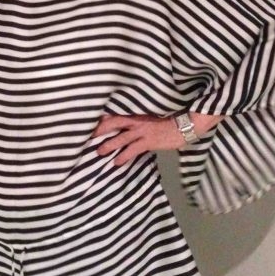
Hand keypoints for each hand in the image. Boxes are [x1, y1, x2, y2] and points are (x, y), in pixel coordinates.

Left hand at [94, 113, 222, 165]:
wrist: (186, 124)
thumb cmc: (170, 120)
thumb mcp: (152, 117)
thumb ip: (139, 119)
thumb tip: (128, 125)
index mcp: (137, 113)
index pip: (116, 113)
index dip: (103, 118)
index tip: (92, 123)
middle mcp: (137, 120)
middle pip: (113, 123)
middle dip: (100, 130)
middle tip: (89, 136)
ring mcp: (142, 130)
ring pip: (120, 138)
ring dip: (109, 145)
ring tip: (99, 152)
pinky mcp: (149, 141)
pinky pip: (132, 150)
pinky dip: (123, 157)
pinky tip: (117, 163)